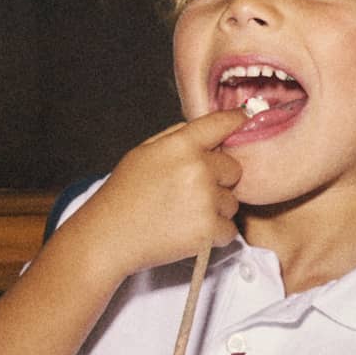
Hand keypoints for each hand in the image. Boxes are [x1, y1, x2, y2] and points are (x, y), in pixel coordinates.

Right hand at [68, 108, 250, 281]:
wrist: (108, 238)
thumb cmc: (123, 195)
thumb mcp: (142, 153)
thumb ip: (176, 138)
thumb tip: (208, 130)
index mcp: (180, 145)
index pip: (220, 124)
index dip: (237, 119)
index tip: (247, 117)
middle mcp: (198, 168)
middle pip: (234, 169)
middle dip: (218, 180)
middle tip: (188, 192)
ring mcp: (205, 199)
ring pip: (232, 202)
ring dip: (215, 209)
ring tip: (181, 214)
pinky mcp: (209, 229)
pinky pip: (229, 229)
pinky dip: (213, 235)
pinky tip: (186, 231)